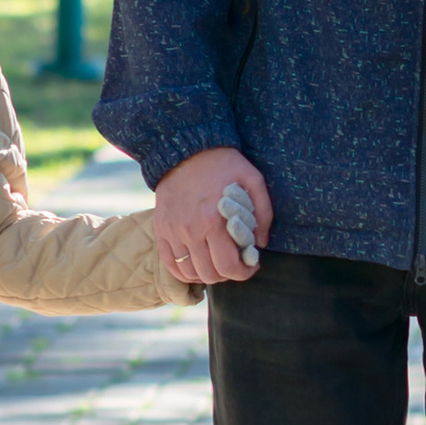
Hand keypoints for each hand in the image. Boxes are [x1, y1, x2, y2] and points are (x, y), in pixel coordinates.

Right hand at [155, 146, 273, 286]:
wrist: (185, 149)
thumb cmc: (223, 164)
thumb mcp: (253, 179)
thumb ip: (263, 213)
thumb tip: (261, 243)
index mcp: (214, 220)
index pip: (228, 266)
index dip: (244, 272)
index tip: (251, 265)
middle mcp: (190, 230)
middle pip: (209, 274)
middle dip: (228, 275)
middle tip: (236, 264)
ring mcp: (172, 232)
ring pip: (190, 273)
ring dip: (207, 275)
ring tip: (218, 263)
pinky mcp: (161, 230)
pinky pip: (170, 265)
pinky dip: (185, 272)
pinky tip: (198, 265)